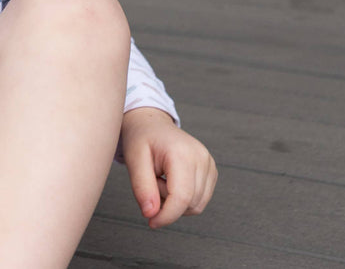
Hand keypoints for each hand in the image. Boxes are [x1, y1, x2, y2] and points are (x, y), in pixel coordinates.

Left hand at [120, 107, 217, 227]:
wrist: (151, 123)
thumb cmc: (140, 138)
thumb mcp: (133, 160)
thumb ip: (142, 188)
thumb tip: (151, 214)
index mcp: (182, 154)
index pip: (182, 197)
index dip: (167, 216)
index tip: (151, 222)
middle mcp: (202, 158)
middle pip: (191, 204)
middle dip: (167, 204)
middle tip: (150, 183)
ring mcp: (210, 164)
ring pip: (198, 205)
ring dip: (175, 202)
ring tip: (160, 180)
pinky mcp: (211, 171)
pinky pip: (200, 199)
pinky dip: (184, 198)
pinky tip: (170, 181)